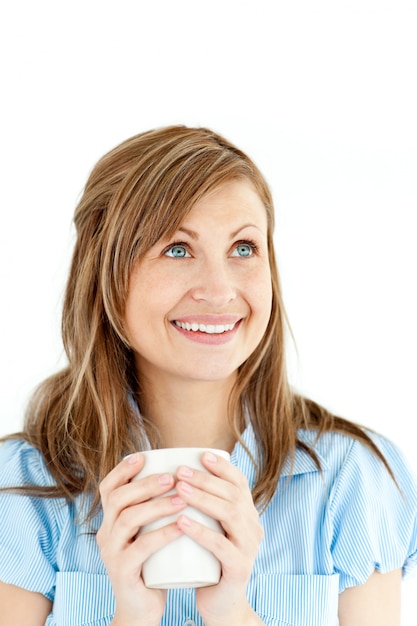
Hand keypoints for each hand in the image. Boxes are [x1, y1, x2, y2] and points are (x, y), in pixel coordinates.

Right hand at [96, 453, 186, 625]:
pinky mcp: (123, 571)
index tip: (143, 456)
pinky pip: (141, 547)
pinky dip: (163, 533)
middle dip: (145, 484)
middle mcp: (105, 533)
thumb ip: (153, 509)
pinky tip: (182, 525)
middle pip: (118, 499)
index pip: (108, 488)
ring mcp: (112, 553)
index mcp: (110, 520)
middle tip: (172, 478)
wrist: (141, 609)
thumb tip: (177, 473)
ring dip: (157, 505)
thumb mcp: (146, 532)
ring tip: (182, 498)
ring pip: (129, 519)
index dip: (122, 470)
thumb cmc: (151, 564)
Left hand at [175, 452, 263, 625]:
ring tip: (179, 490)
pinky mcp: (239, 569)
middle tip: (180, 472)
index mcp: (247, 514)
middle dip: (206, 479)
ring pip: (230, 515)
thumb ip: (203, 505)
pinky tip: (182, 521)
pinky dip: (201, 531)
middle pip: (233, 495)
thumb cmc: (208, 560)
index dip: (222, 467)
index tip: (201, 455)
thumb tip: (178, 471)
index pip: (239, 483)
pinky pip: (222, 546)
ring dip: (203, 499)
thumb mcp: (210, 528)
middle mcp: (253, 527)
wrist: (221, 604)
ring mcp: (249, 548)